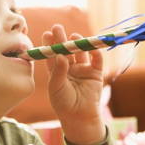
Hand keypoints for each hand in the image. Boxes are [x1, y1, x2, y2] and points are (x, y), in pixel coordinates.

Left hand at [42, 24, 105, 144]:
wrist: (80, 117)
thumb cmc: (64, 103)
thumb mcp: (57, 87)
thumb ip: (58, 71)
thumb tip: (60, 55)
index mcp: (56, 71)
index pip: (52, 54)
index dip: (50, 44)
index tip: (47, 34)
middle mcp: (69, 68)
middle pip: (66, 50)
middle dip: (62, 39)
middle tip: (57, 27)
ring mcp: (83, 69)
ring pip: (81, 53)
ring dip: (78, 43)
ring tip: (74, 36)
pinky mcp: (95, 73)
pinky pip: (96, 60)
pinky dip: (96, 53)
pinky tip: (92, 47)